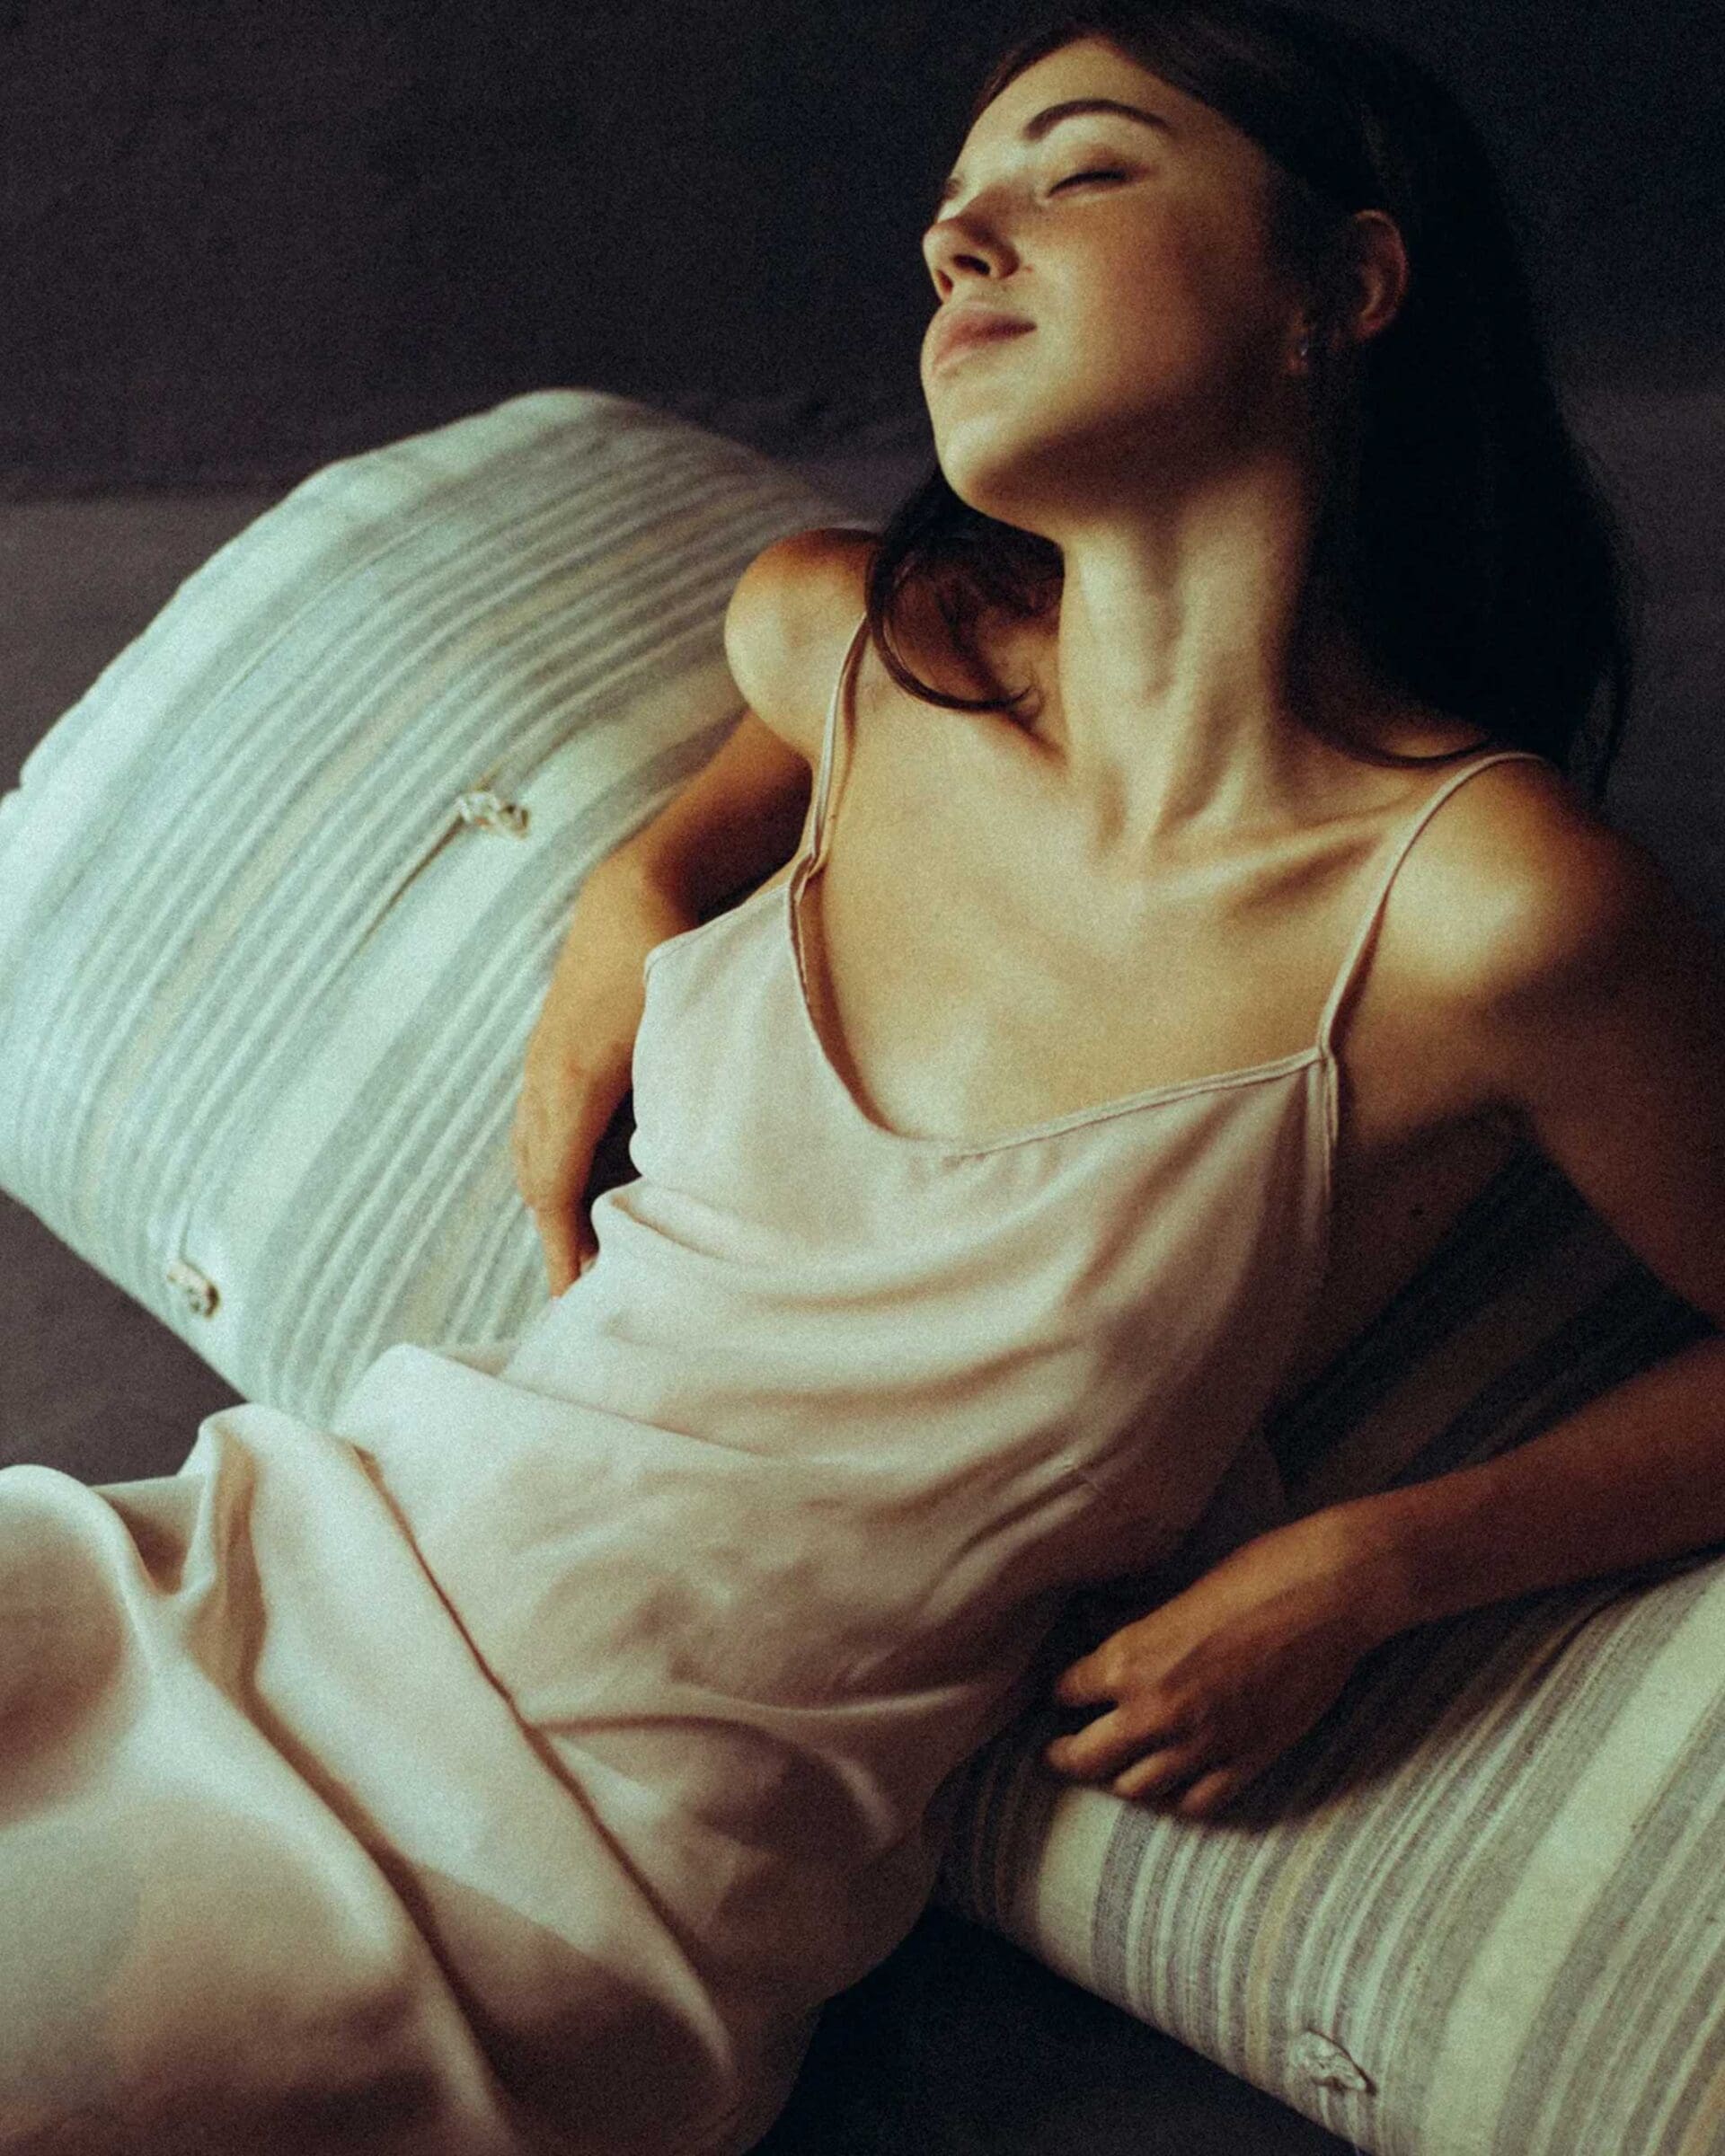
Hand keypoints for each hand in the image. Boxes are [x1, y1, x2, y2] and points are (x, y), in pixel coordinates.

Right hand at [511, 859, 694, 1296]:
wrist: (633, 893)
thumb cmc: (667, 959)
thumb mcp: (678, 1032)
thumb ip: (681, 1102)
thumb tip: (689, 1175)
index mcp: (573, 1085)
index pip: (556, 1188)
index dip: (563, 1246)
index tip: (573, 1294)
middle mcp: (544, 1081)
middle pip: (537, 1182)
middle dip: (554, 1238)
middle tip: (581, 1292)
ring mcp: (540, 1066)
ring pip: (535, 1155)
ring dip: (553, 1205)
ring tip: (584, 1250)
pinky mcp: (550, 1054)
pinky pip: (541, 1128)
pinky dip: (556, 1167)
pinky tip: (587, 1185)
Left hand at [1043, 1512, 1382, 1819]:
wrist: (1327, 1596)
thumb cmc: (1254, 1574)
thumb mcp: (1175, 1593)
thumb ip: (1133, 1626)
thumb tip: (1097, 1625)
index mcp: (1129, 1659)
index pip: (1067, 1693)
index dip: (1063, 1693)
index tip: (1065, 1695)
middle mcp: (1155, 1711)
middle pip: (1085, 1758)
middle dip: (1067, 1755)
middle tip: (1060, 1753)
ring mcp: (1202, 1743)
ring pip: (1135, 1789)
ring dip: (1119, 1779)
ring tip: (1114, 1771)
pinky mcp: (1247, 1761)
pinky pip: (1196, 1804)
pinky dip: (1177, 1800)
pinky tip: (1171, 1789)